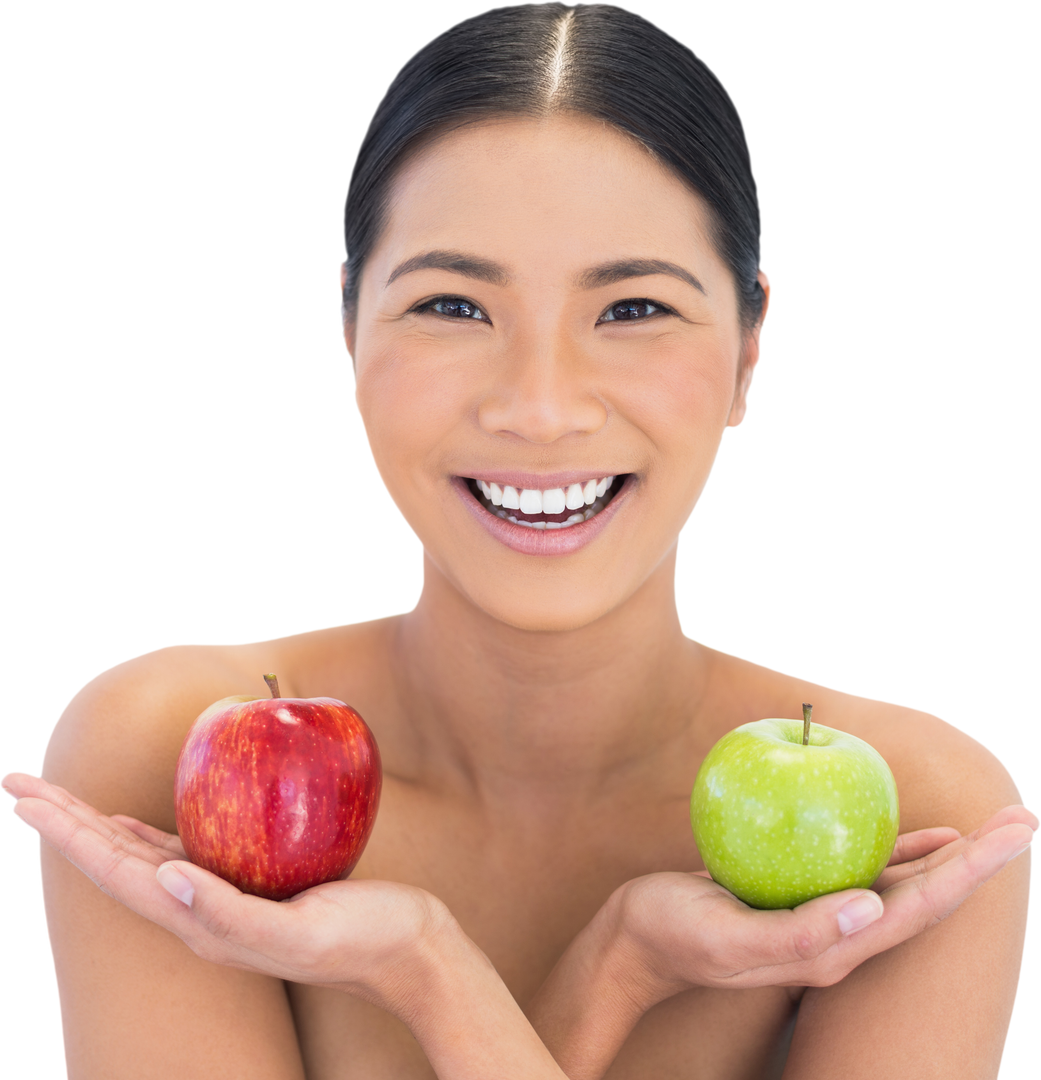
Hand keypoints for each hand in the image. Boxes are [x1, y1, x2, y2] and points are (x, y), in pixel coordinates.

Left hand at [1, 769, 446, 1014]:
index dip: (67, 832)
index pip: (115, 871)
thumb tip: (169, 878)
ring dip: (93, 828)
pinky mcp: (251, 887)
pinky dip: (147, 835)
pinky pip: (182, 853)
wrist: (407, 953)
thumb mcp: (301, 932)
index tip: (23, 798)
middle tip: (14, 785)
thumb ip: (232, 916)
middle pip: (112, 861)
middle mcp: (199, 913)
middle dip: (62, 822)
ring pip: (139, 858)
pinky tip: (135, 825)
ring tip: (57, 804)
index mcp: (200, 923)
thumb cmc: (361, 941)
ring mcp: (223, 901)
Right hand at [611, 805, 1039, 1005]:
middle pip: (925, 897)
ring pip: (900, 888)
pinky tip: (907, 836)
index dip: (972, 870)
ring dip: (946, 860)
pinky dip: (894, 852)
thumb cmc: (677, 935)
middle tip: (1022, 820)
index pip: (920, 907)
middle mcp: (839, 938)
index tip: (1013, 830)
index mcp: (833, 949)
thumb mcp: (730, 937)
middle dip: (978, 862)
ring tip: (984, 832)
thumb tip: (874, 907)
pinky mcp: (796, 900)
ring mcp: (819, 920)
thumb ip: (800, 931)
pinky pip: (862, 873)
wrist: (636, 942)